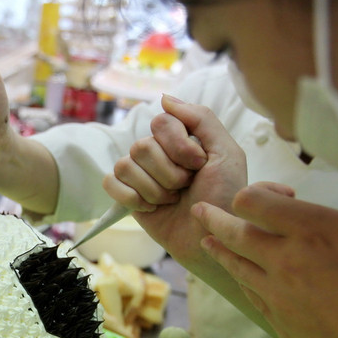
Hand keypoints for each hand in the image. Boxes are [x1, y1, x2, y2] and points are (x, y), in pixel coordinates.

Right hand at [105, 95, 246, 268]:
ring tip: (171, 200)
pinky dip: (130, 197)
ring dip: (153, 189)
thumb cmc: (224, 199)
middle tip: (185, 188)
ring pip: (125, 165)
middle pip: (141, 146)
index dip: (179, 147)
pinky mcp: (127, 195)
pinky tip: (151, 208)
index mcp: (182, 138)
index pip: (161, 123)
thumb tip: (164, 98)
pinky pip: (111, 182)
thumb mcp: (226, 154)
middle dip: (168, 173)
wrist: (211, 239)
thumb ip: (201, 118)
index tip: (199, 166)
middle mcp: (159, 153)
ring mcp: (140, 174)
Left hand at [192, 183, 337, 337]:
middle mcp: (287, 260)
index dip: (251, 194)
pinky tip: (238, 275)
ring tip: (206, 240)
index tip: (256, 195)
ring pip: (236, 265)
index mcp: (316, 231)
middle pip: (235, 232)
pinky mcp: (279, 324)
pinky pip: (251, 293)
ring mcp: (278, 295)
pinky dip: (240, 278)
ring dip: (218, 249)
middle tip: (199, 210)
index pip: (256, 203)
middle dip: (213, 218)